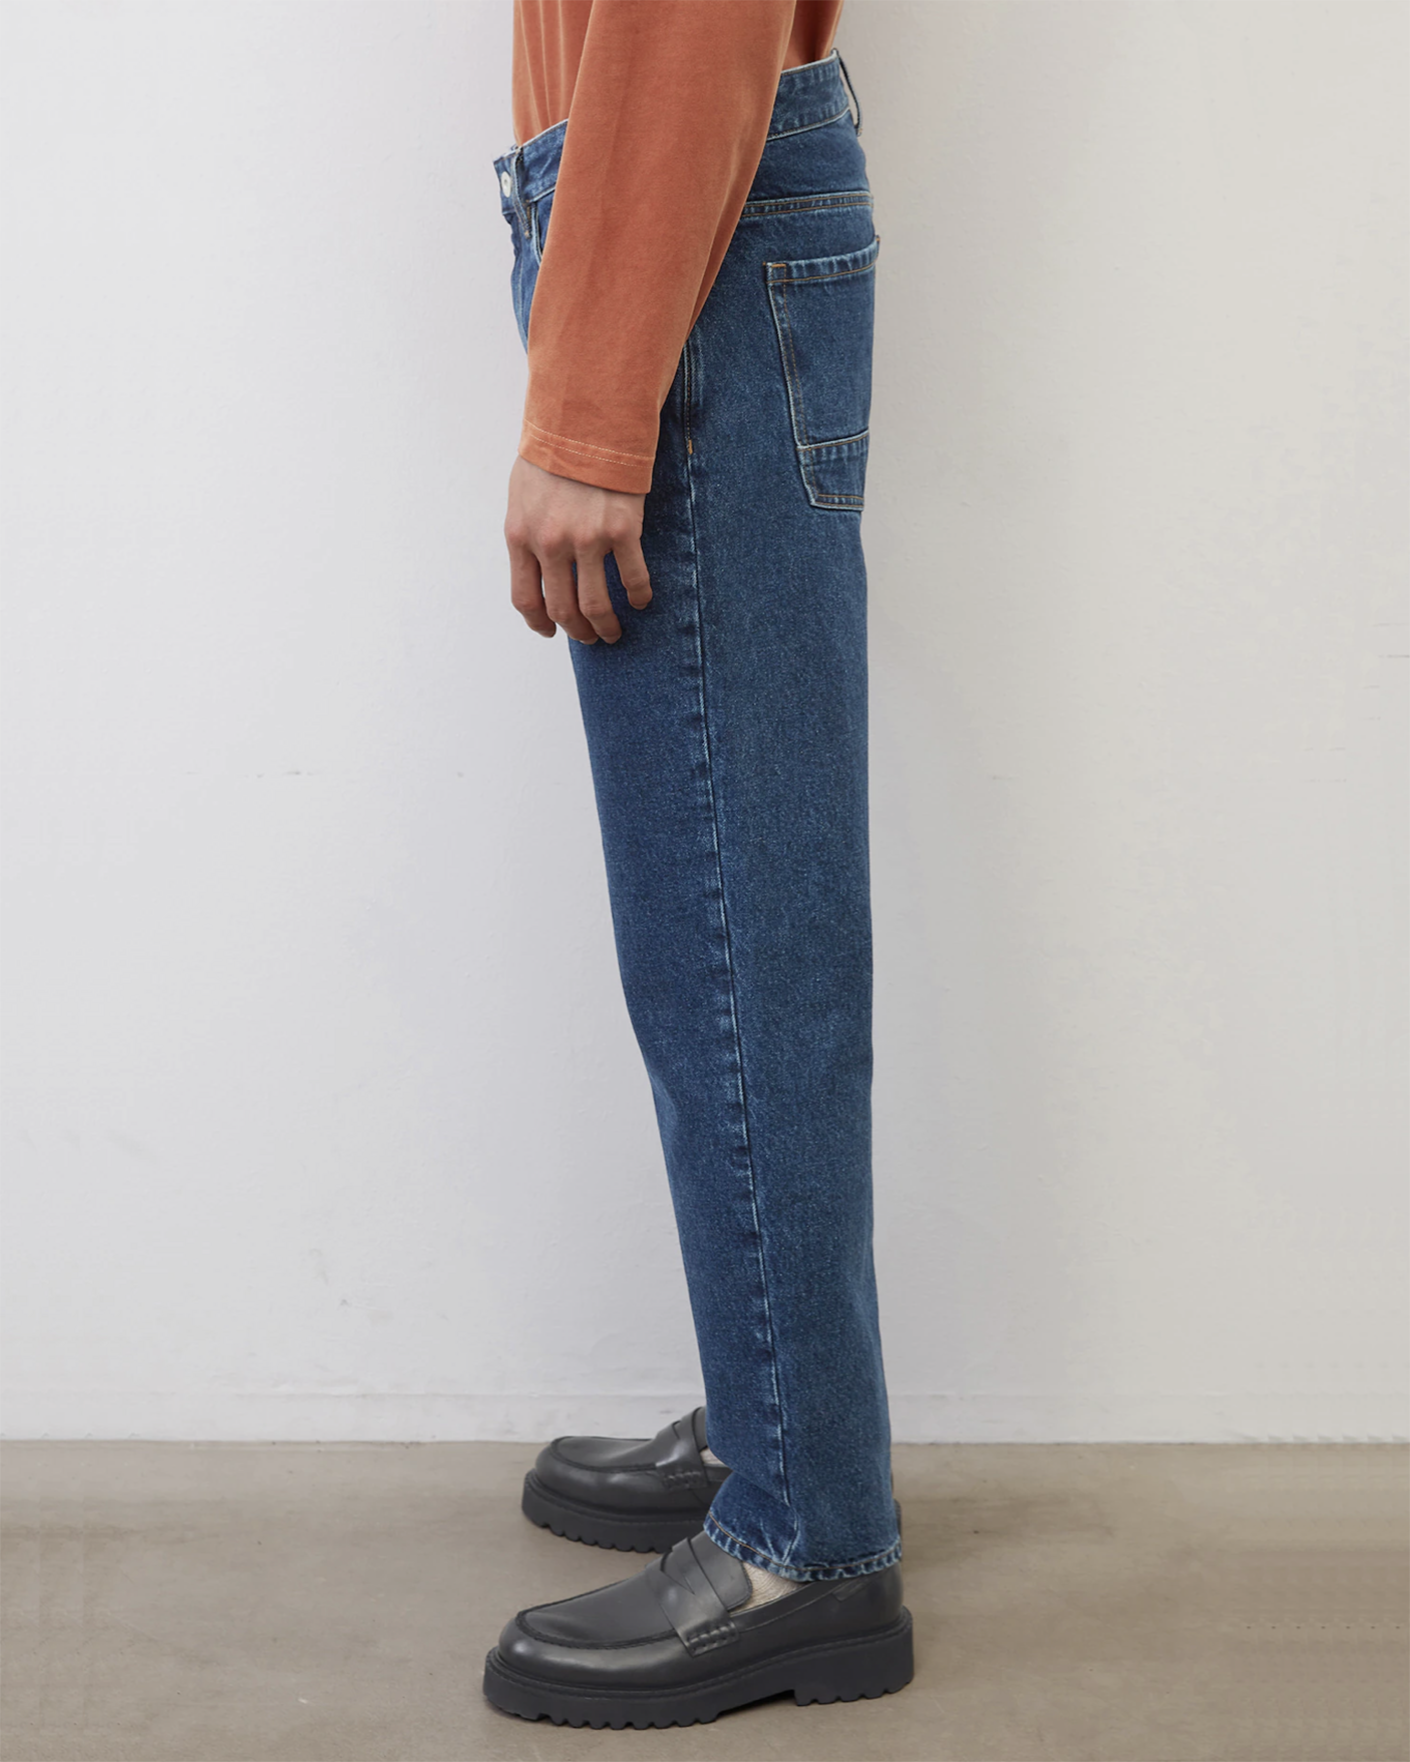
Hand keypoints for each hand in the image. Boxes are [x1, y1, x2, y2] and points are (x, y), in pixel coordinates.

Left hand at [504, 456, 652, 643]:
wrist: (586, 420)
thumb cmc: (553, 452)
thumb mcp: (522, 494)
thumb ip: (528, 532)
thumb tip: (538, 566)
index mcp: (521, 536)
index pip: (526, 598)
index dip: (539, 623)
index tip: (550, 631)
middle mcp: (550, 544)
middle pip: (562, 609)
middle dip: (577, 631)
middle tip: (589, 636)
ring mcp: (586, 540)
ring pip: (596, 605)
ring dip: (605, 626)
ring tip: (613, 632)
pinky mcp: (621, 530)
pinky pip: (632, 578)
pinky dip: (638, 596)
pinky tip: (640, 601)